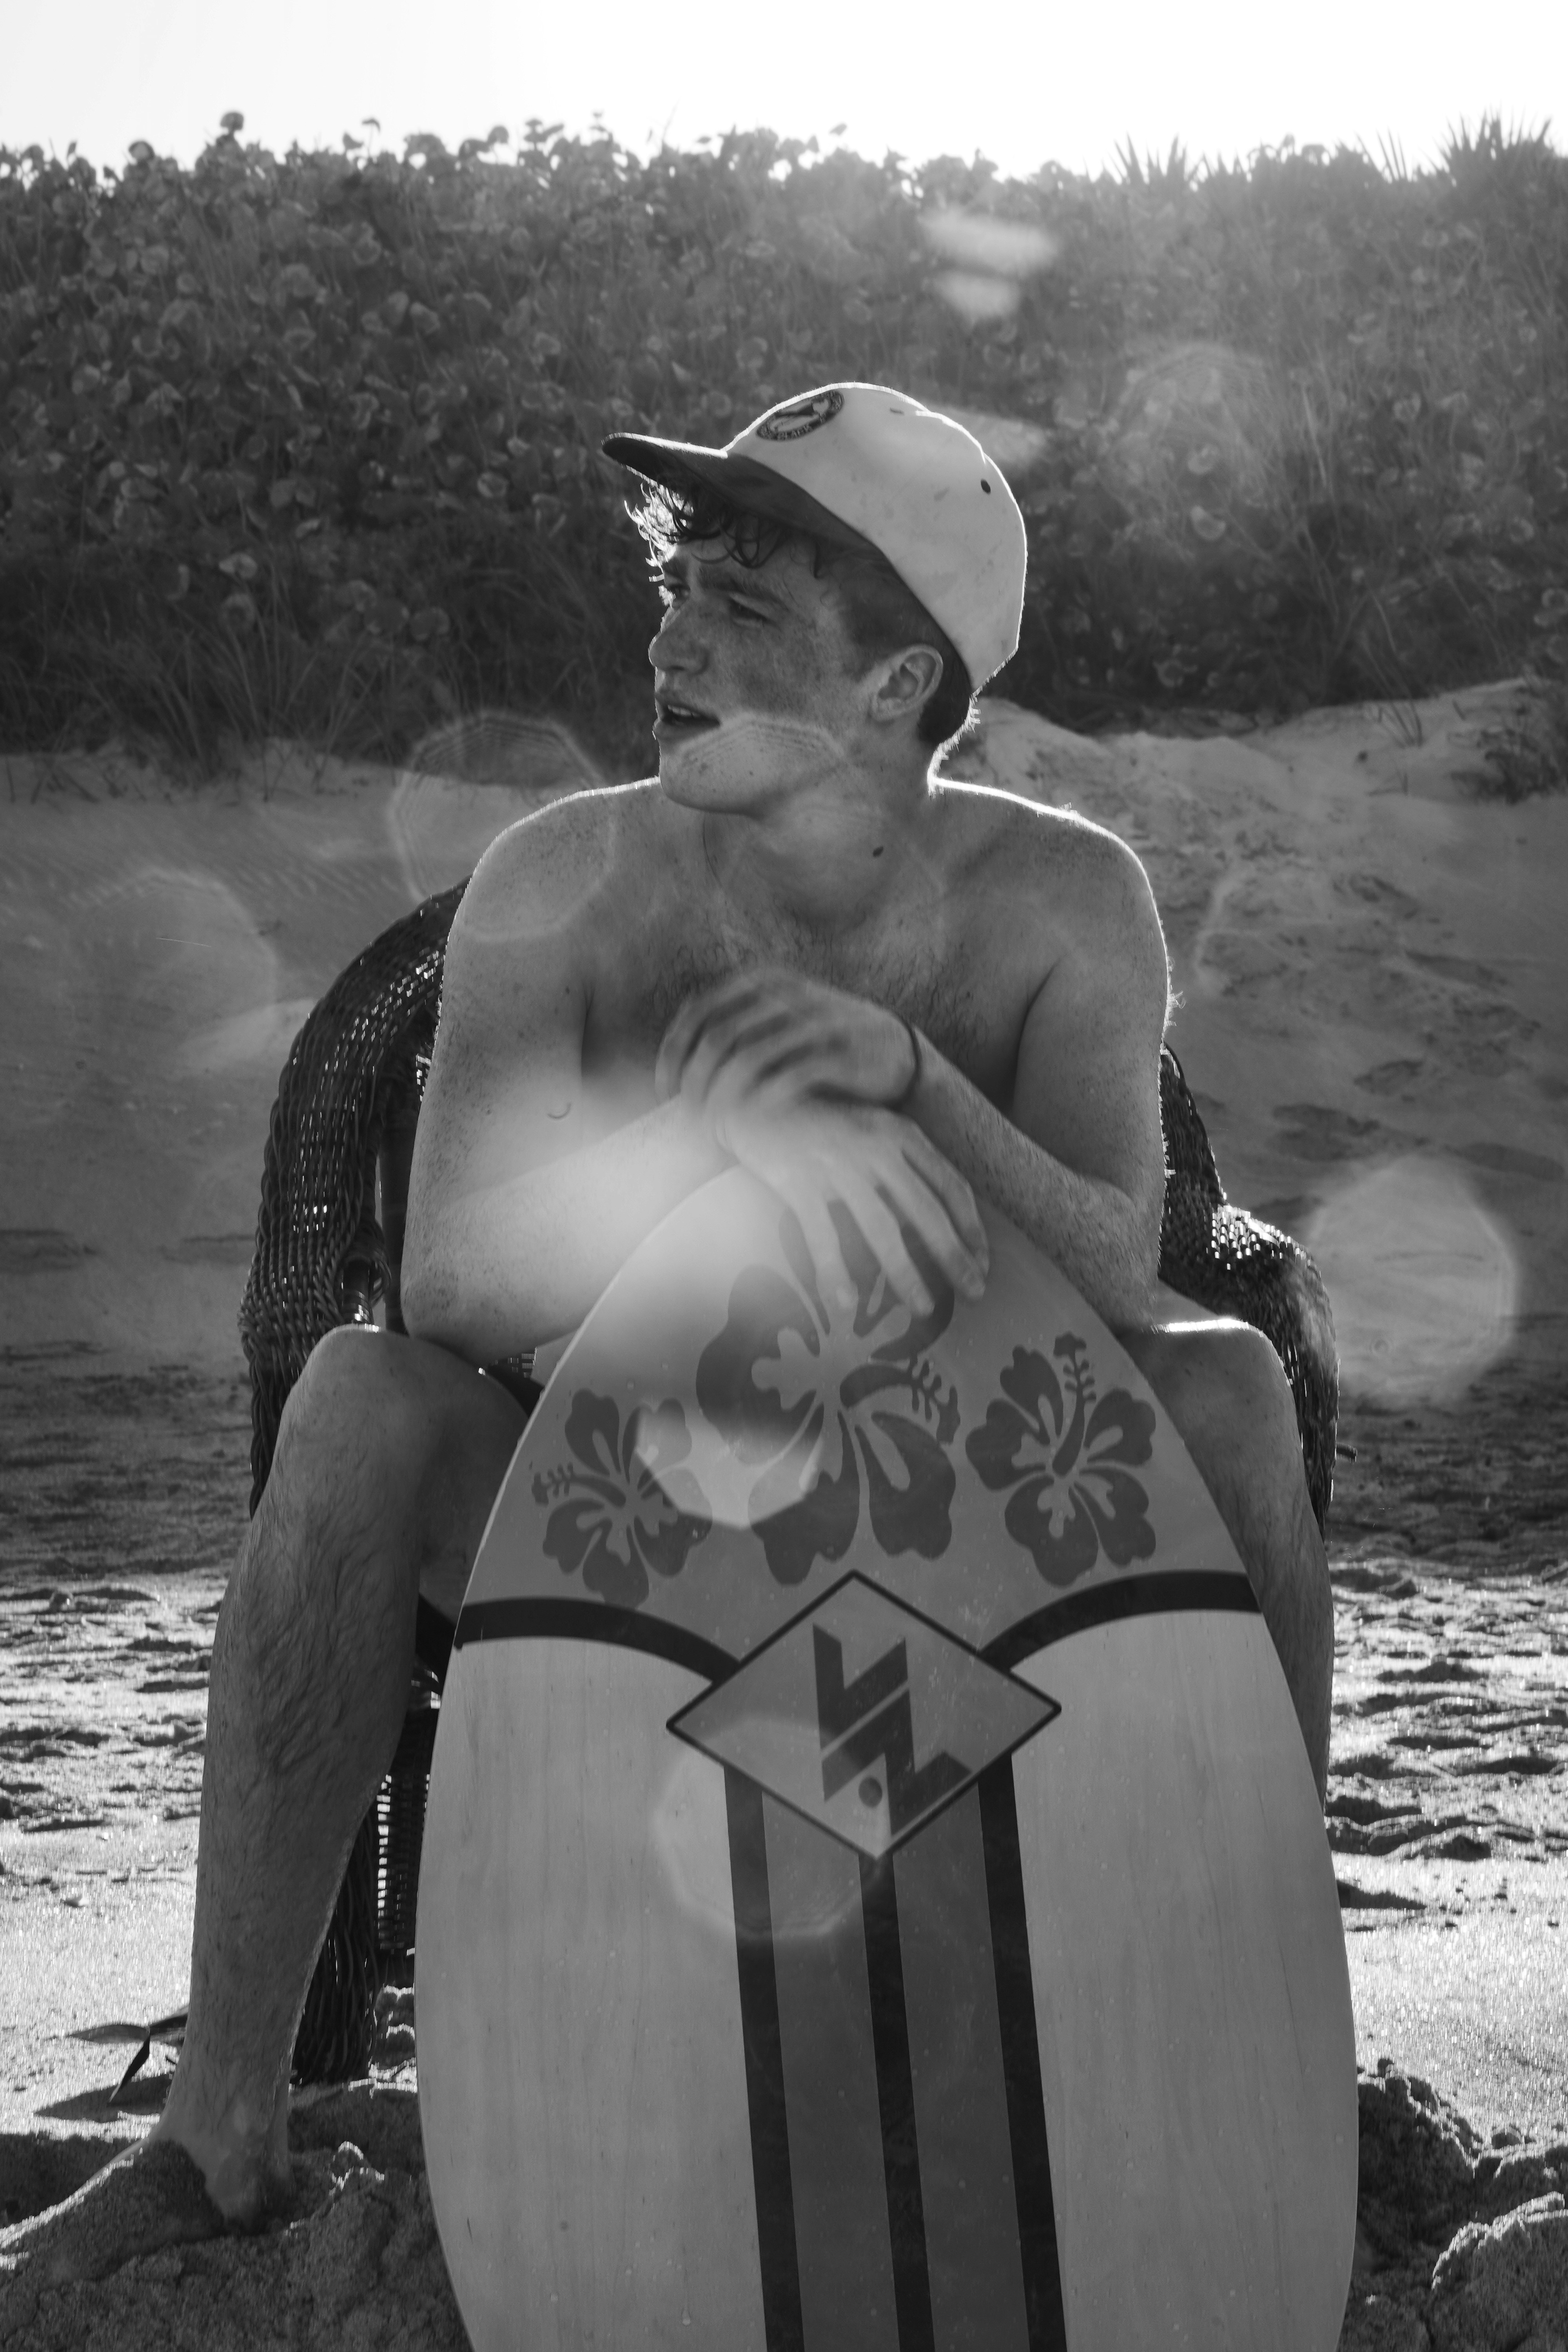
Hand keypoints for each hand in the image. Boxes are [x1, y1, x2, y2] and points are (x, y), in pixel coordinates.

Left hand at [655, 966, 916, 1120]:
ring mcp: (816, 1022)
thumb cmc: (822, 1043)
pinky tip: (751, 1120)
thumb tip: (674, 1065)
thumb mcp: (776, 1018)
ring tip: (713, 1126)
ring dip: (722, 1098)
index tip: (665, 1091)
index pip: (698, 1012)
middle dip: (693, 1082)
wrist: (897, 1054)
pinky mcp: (841, 1054)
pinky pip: (789, 1077)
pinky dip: (763, 1102)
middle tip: (688, 1116)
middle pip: (717, 1038)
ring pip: (747, 1059)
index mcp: (763, 981)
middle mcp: (786, 995)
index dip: (672, 1054)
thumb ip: (733, 1028)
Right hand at [703, 1094, 988, 1321]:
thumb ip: (904, 1164)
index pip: (950, 1184)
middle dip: (954, 1257)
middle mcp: (875, 1148)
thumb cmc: (822, 1122)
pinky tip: (846, 1304)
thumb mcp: (873, 1130)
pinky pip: (823, 1236)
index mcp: (900, 1133)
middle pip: (926, 1212)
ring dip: (906, 1274)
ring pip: (881, 1229)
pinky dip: (835, 1272)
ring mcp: (836, 1165)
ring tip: (923, 1308)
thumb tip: (939, 1218)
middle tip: (974, 1293)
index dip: (971, 1227)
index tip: (982, 1261)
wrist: (756, 1099)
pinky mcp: (798, 1182)